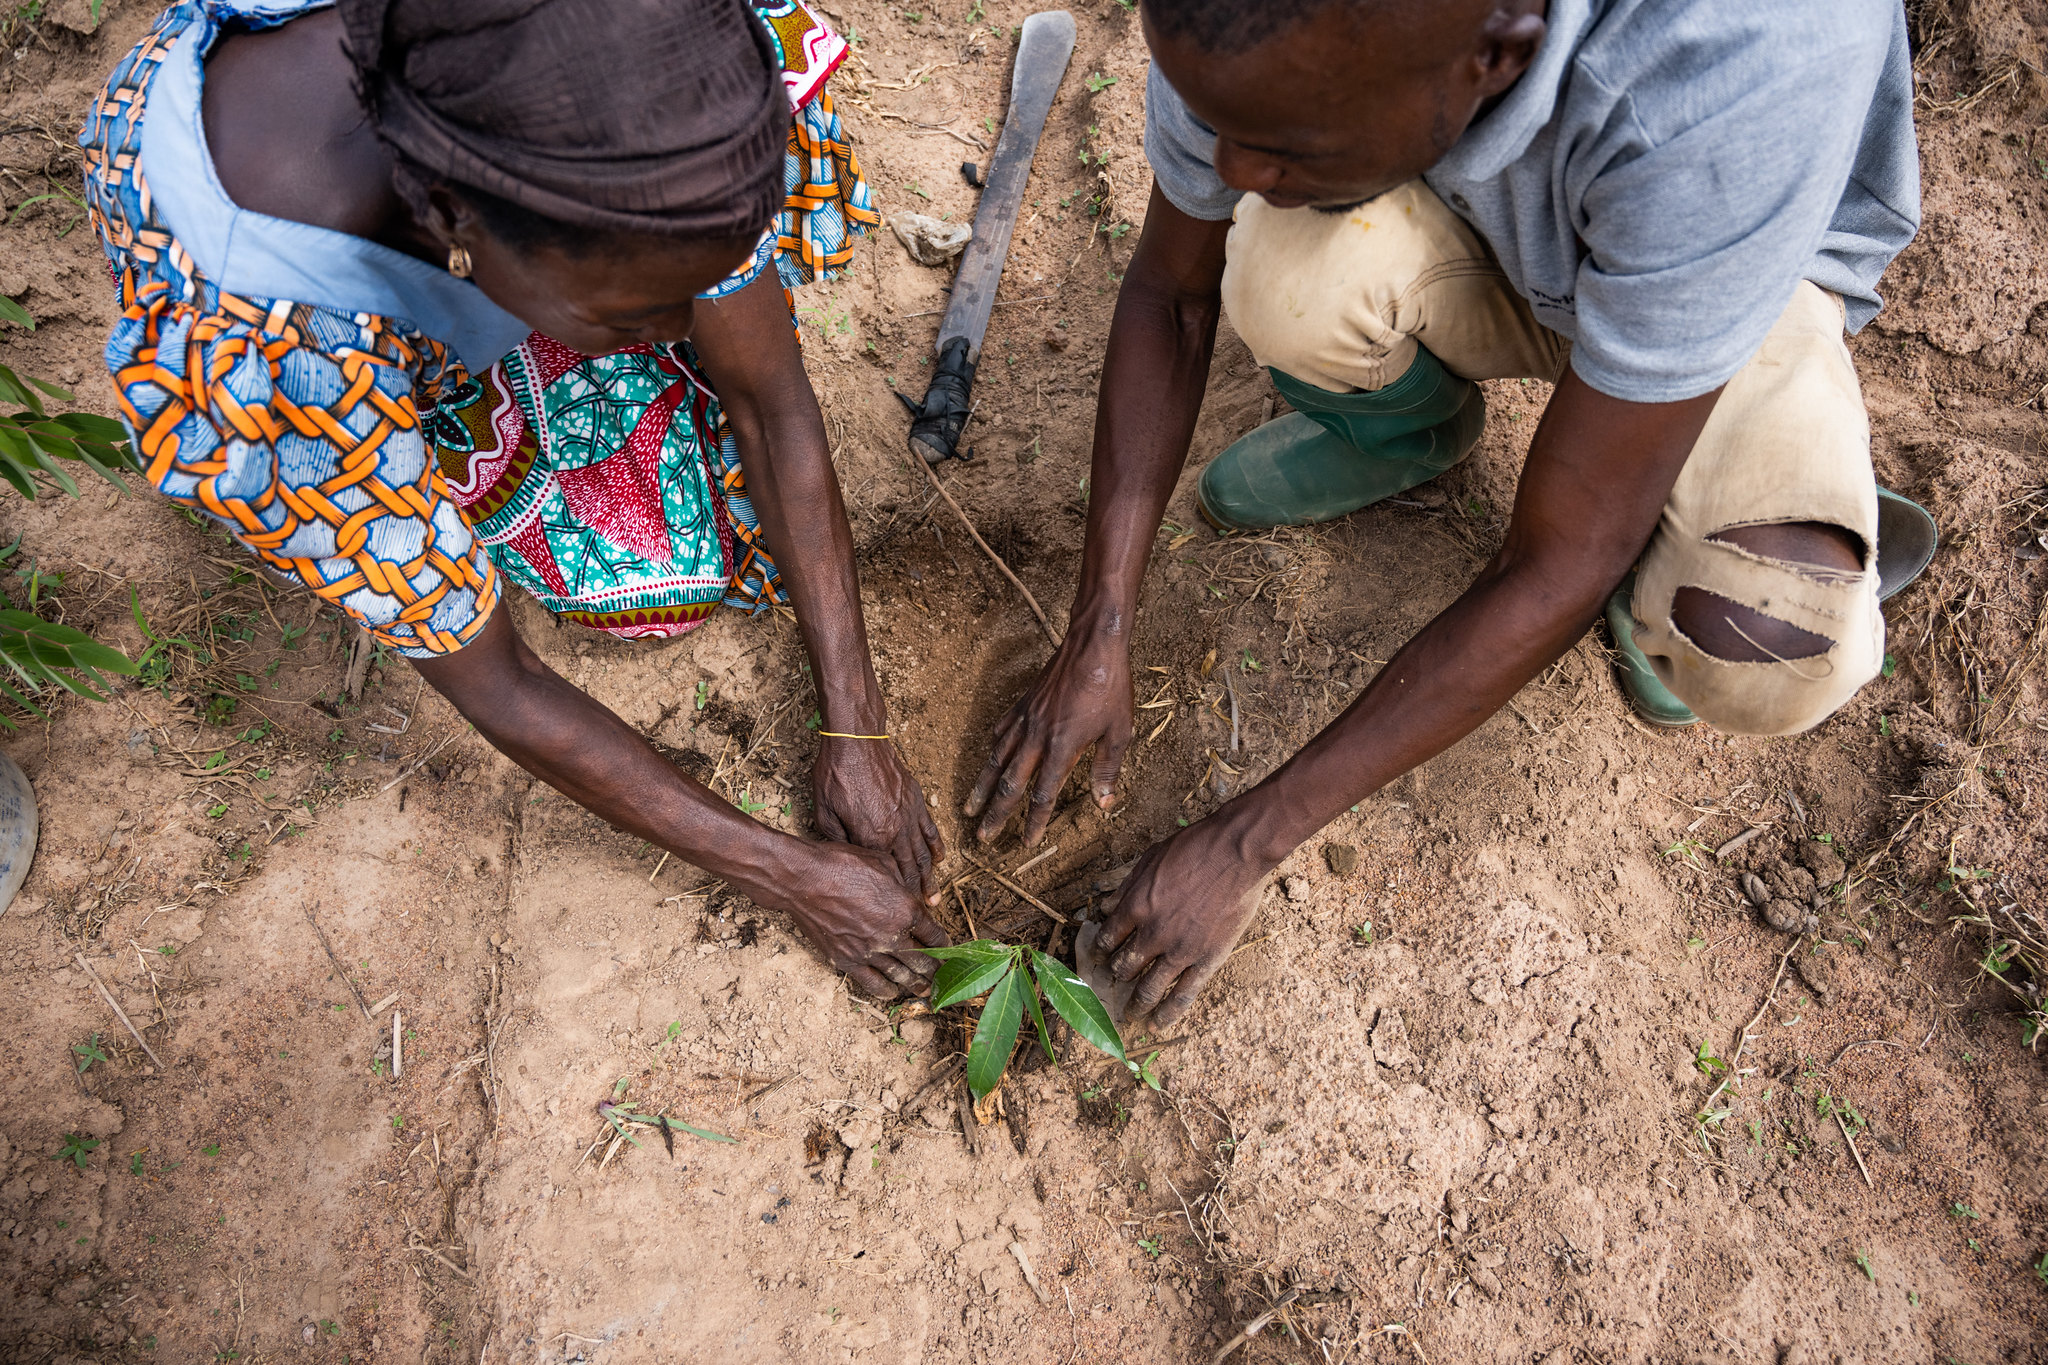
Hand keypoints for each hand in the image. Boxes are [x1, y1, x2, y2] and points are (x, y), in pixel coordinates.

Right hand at [773, 840, 952, 998]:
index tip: (948, 950)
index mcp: (906, 910)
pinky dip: (886, 990)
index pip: (934, 935)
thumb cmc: (843, 864)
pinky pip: (872, 983)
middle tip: (943, 977)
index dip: (944, 944)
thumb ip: (902, 885)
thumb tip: (910, 896)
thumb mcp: (883, 864)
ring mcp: (869, 952)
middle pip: (922, 960)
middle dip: (936, 970)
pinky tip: (893, 993)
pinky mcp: (846, 961)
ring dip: (916, 985)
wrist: (804, 880)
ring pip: (900, 976)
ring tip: (926, 991)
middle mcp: (892, 936)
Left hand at [813, 736, 945, 902]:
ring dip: (930, 877)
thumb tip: (844, 861)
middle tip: (925, 912)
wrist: (856, 740)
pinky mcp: (915, 800)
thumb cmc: (835, 774)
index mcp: (871, 838)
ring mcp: (908, 816)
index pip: (886, 875)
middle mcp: (895, 831)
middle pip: (909, 869)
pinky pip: (929, 829)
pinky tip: (939, 859)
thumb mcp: (824, 812)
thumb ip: (836, 841)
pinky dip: (936, 846)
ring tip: (935, 896)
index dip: (894, 896)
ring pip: (923, 853)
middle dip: (917, 893)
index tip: (898, 912)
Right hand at [964, 621, 1132, 844]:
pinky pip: (1001, 731)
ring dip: (983, 787)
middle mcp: (1037, 738)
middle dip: (996, 814)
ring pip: (997, 760)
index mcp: (1063, 749)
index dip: (1034, 822)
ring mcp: (1025, 720)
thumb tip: (1103, 804)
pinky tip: (989, 757)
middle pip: (1011, 785)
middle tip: (983, 837)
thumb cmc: (1111, 688)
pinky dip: (992, 748)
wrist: (1093, 646)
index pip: (1043, 796)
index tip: (1026, 843)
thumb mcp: (1120, 732)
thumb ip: (1107, 770)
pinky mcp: (1022, 704)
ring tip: (969, 807)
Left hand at [1095, 821, 1266, 1024]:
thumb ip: (1126, 886)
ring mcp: (1180, 950)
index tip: (1101, 956)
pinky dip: (1168, 1012)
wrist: (1235, 852)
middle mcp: (1153, 934)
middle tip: (1115, 982)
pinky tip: (1157, 1024)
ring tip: (1130, 1014)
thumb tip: (1104, 905)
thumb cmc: (1193, 848)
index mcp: (1135, 907)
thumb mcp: (1150, 859)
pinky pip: (1184, 993)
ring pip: (1150, 986)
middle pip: (1125, 965)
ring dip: (1136, 1002)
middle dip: (1117, 975)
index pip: (1108, 938)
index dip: (1101, 949)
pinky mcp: (1208, 959)